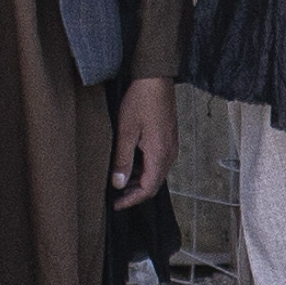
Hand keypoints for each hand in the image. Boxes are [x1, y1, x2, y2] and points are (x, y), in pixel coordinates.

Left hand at [110, 77, 173, 206]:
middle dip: (134, 192)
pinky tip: (130, 163)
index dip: (132, 200)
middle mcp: (169, 153)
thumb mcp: (125, 132)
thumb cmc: (141, 101)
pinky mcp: (168, 140)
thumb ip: (122, 160)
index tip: (116, 205)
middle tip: (115, 195)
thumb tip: (119, 184)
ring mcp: (171, 146)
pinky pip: (158, 162)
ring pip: (156, 173)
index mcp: (159, 154)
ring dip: (139, 180)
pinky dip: (144, 168)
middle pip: (154, 184)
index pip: (148, 188)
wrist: (156, 79)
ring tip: (119, 179)